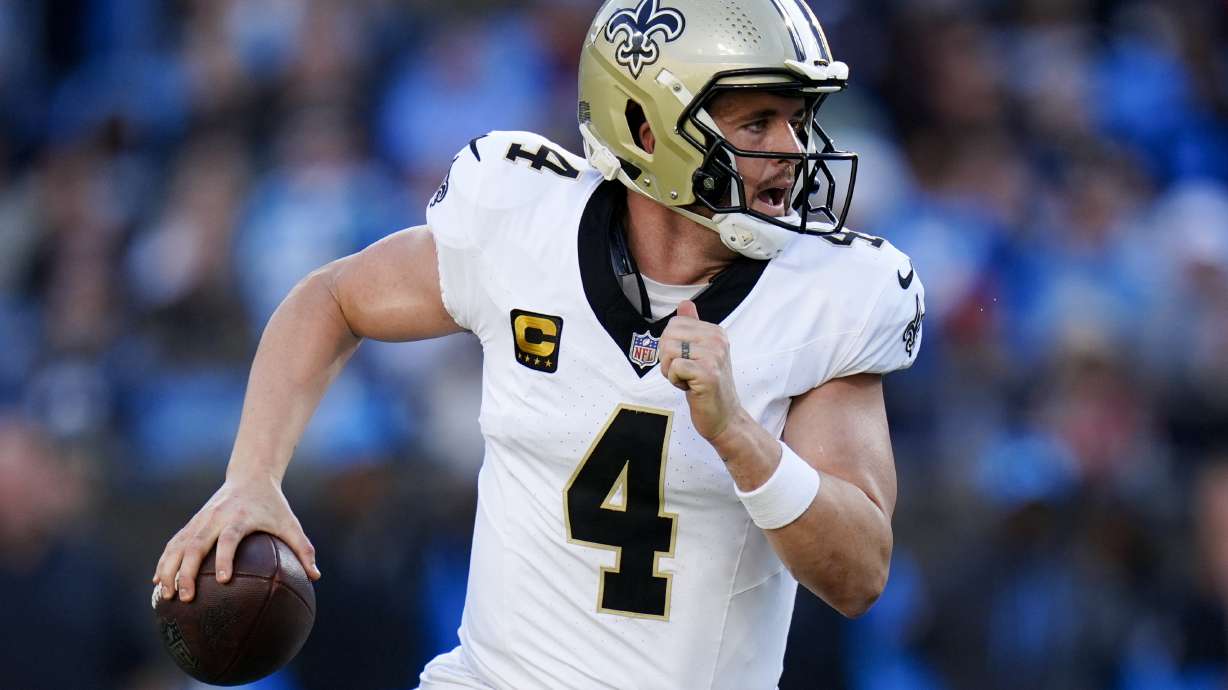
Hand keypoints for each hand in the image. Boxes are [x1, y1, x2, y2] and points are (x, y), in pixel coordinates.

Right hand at [152, 474, 319, 602]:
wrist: (250, 477)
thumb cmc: (273, 505)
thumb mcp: (290, 523)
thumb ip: (303, 549)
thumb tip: (316, 576)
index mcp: (240, 517)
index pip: (228, 539)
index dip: (224, 558)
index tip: (222, 580)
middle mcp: (216, 518)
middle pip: (195, 544)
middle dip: (187, 571)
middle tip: (187, 597)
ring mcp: (200, 520)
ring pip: (178, 545)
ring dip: (168, 569)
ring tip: (165, 594)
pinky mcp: (192, 523)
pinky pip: (173, 543)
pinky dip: (164, 562)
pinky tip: (157, 583)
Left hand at [659, 300, 743, 440]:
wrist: (725, 418)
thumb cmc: (708, 387)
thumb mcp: (701, 353)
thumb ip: (692, 327)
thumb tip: (685, 302)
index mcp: (715, 332)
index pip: (673, 324)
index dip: (671, 346)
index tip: (687, 362)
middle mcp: (717, 339)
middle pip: (667, 335)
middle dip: (667, 358)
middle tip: (685, 373)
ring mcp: (714, 356)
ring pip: (668, 351)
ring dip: (670, 371)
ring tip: (689, 380)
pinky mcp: (708, 374)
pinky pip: (673, 368)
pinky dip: (675, 381)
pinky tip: (690, 388)